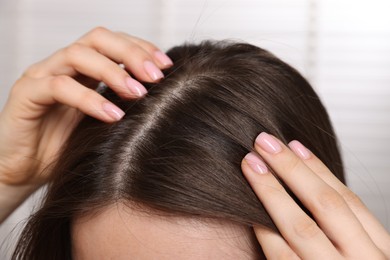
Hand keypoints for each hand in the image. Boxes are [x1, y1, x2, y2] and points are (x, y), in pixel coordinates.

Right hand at [0, 27, 172, 187]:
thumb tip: (163, 98)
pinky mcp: (26, 94)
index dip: (141, 48)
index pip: (114, 42)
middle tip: (156, 76)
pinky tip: (112, 115)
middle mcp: (63, 65)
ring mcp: (42, 75)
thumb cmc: (66, 146)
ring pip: (78, 55)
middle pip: (98, 38)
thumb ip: (122, 105)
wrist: (24, 170)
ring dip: (113, 72)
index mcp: (83, 69)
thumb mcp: (102, 123)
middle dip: (131, 53)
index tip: (167, 66)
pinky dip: (89, 98)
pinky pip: (59, 87)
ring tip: (139, 94)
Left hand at [241, 132, 389, 258]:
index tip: (294, 145)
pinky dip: (265, 230)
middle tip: (264, 142)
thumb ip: (346, 232)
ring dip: (271, 191)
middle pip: (326, 204)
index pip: (349, 200)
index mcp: (380, 251)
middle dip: (291, 168)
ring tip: (250, 164)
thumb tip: (308, 184)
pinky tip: (250, 211)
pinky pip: (281, 256)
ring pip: (301, 227)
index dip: (319, 169)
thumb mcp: (361, 256)